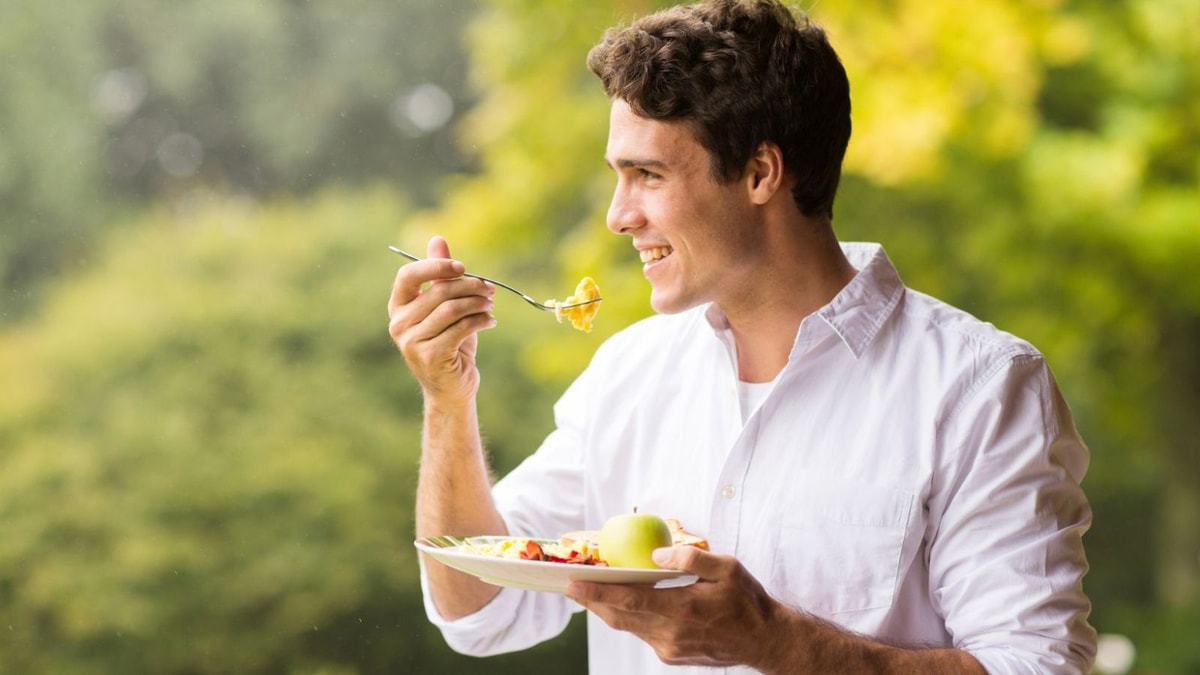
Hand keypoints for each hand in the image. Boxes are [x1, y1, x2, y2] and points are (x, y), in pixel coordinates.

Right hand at [387, 236, 496, 402]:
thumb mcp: (445, 307)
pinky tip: (491, 321)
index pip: (408, 276)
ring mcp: (412, 342)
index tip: (462, 267)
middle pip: (438, 292)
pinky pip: (461, 328)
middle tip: (490, 290)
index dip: (436, 266)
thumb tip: (437, 239)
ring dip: (478, 303)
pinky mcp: (431, 356)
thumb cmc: (449, 343)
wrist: (452, 388)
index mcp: (398, 308)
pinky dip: (481, 321)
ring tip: (491, 305)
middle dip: (469, 286)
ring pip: (452, 309)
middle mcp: (399, 324)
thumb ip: (439, 276)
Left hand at [567, 545, 780, 668]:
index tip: (573, 582)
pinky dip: (628, 617)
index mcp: (682, 609)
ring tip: (590, 589)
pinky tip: (623, 602)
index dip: (598, 591)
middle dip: (592, 600)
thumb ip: (690, 559)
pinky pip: (642, 633)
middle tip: (570, 582)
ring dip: (607, 608)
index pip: (629, 599)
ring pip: (627, 626)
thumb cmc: (746, 600)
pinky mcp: (671, 655)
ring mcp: (669, 648)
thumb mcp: (727, 568)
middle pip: (619, 616)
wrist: (763, 640)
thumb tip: (656, 555)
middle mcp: (671, 633)